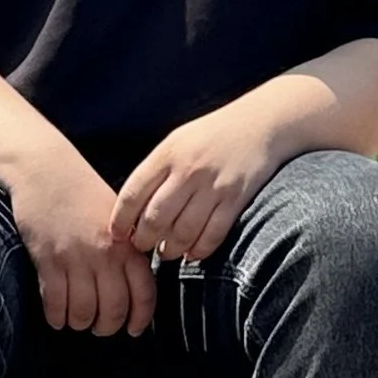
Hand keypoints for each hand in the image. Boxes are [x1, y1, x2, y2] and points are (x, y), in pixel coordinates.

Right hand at [1, 135, 156, 337]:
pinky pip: (55, 303)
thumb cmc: (81, 192)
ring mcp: (76, 258)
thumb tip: (135, 286)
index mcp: (128, 243)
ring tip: (77, 320)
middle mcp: (106, 254)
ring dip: (80, 323)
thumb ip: (128, 249)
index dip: (140, 318)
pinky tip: (57, 316)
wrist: (45, 170)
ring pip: (84, 312)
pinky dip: (57, 316)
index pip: (144, 292)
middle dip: (107, 327)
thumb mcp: (117, 217)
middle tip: (100, 327)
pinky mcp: (48, 260)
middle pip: (114, 309)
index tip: (133, 330)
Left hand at [112, 103, 277, 265]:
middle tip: (143, 246)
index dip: (119, 221)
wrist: (259, 124)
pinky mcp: (235, 199)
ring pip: (182, 232)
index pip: (132, 194)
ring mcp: (212, 186)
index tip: (117, 234)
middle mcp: (187, 170)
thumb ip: (155, 172)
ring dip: (170, 250)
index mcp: (166, 154)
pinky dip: (199, 251)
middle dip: (143, 241)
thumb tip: (133, 212)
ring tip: (166, 252)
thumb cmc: (211, 136)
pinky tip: (192, 253)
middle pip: (155, 219)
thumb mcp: (175, 142)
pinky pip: (212, 235)